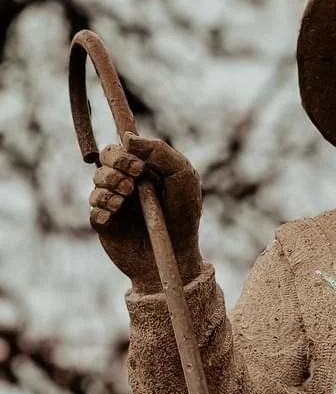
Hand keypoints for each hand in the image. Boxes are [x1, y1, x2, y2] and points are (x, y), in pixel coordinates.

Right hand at [89, 133, 202, 292]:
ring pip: (97, 183)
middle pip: (104, 159)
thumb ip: (160, 152)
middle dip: (114, 166)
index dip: (123, 152)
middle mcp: (127, 184)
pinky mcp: (107, 226)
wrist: (178, 255)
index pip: (121, 148)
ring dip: (109, 186)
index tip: (139, 167)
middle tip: (131, 184)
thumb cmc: (185, 215)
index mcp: (144, 170)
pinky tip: (114, 214)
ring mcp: (115, 204)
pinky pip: (93, 211)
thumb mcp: (183, 177)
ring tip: (125, 199)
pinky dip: (102, 209)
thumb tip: (127, 137)